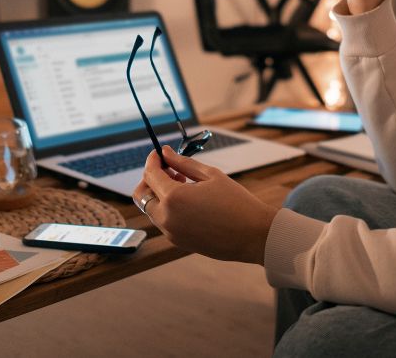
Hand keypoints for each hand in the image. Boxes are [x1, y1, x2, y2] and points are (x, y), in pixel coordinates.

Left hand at [133, 147, 278, 264]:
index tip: (159, 153)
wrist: (253, 236)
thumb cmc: (237, 202)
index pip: (150, 174)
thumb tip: (165, 153)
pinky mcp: (178, 242)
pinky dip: (167, 208)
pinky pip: (163, 221)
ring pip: (151, 209)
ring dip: (159, 194)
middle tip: (169, 169)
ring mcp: (171, 232)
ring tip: (183, 184)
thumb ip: (183, 163)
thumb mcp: (211, 176)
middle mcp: (167, 218)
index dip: (152, 160)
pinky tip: (188, 201)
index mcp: (174, 198)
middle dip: (150, 178)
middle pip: (142, 194)